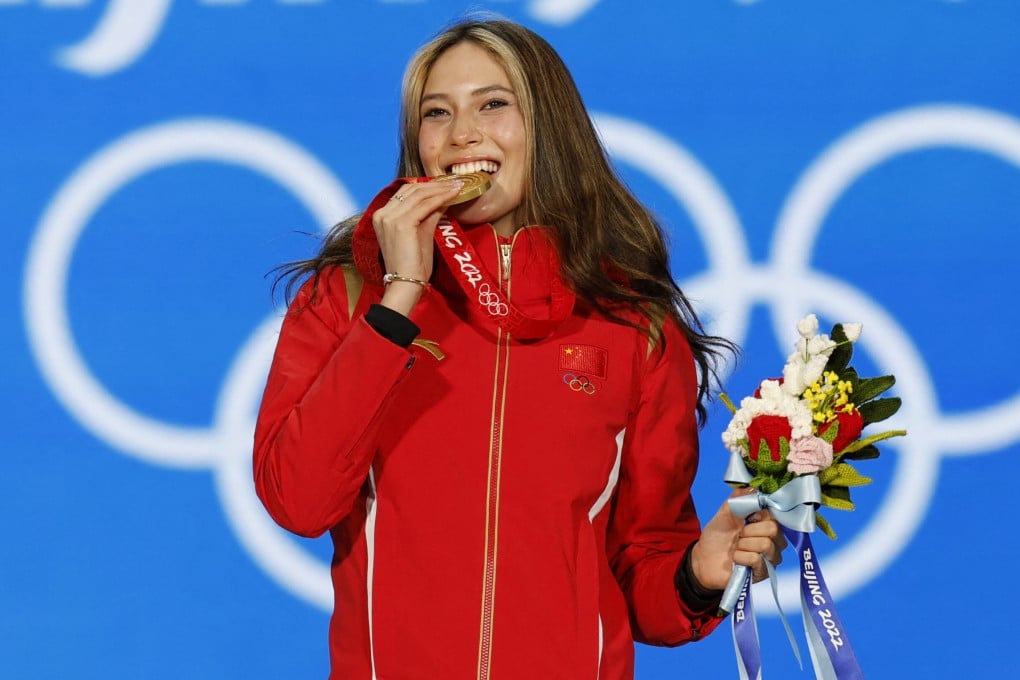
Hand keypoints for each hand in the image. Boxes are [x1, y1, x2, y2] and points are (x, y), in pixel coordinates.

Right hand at [372, 179, 462, 315]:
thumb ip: (429, 214)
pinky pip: (425, 204)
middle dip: (435, 184)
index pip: (405, 192)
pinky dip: (441, 197)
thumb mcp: (421, 233)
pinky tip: (453, 195)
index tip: (446, 184)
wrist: (406, 284)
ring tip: (458, 186)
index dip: (427, 186)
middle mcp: (382, 213)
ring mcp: (390, 217)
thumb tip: (443, 199)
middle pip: (411, 189)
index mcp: (382, 215)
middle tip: (455, 182)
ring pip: (419, 194)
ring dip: (440, 188)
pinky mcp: (401, 223)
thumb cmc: (413, 264)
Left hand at [690, 488, 787, 590]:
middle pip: (773, 529)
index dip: (759, 514)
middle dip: (748, 530)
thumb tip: (753, 486)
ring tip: (736, 548)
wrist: (703, 559)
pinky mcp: (763, 573)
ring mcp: (770, 559)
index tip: (747, 517)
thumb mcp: (725, 512)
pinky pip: (756, 559)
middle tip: (738, 535)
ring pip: (765, 545)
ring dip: (743, 545)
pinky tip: (735, 559)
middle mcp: (774, 541)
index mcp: (766, 524)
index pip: (775, 514)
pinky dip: (740, 557)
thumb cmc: (717, 536)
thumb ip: (738, 498)